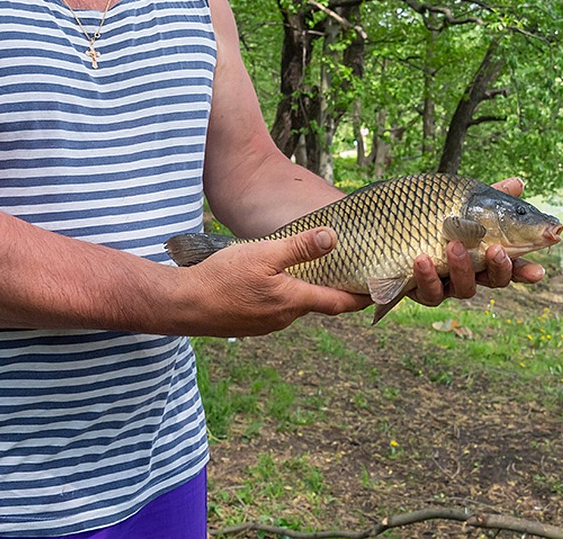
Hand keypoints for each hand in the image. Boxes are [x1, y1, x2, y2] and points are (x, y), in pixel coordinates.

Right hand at [176, 227, 368, 336]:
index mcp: (293, 301)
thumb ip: (300, 247)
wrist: (181, 306)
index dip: (361, 297)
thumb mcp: (263, 253)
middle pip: (317, 303)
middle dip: (333, 290)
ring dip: (305, 291)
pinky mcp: (248, 324)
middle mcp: (284, 319)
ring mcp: (265, 325)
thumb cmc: (222, 278)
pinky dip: (283, 296)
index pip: (338, 303)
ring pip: (294, 306)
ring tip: (311, 271)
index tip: (381, 292)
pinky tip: (272, 281)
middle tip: (348, 272)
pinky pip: (274, 309)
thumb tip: (333, 238)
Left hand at [407, 176, 545, 307]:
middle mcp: (467, 272)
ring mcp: (445, 283)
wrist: (385, 224)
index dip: (524, 271)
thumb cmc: (429, 213)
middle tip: (496, 251)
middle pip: (490, 280)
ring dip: (461, 268)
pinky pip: (427, 291)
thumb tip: (519, 182)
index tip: (538, 271)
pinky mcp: (419, 290)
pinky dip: (426, 277)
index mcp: (481, 253)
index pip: (509, 265)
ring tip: (454, 246)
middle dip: (498, 268)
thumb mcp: (459, 201)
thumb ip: (490, 196)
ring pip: (462, 288)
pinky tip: (421, 259)